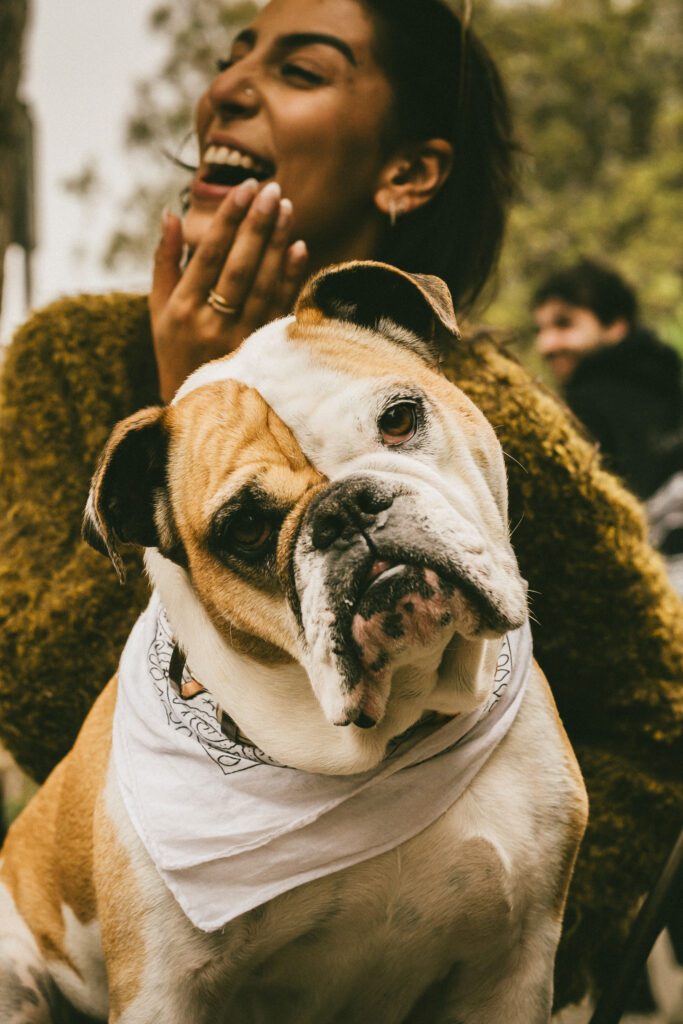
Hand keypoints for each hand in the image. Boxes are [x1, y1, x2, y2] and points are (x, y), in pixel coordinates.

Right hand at [149, 179, 308, 402]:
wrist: (200, 407)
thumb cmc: (176, 350)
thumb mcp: (159, 310)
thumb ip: (164, 262)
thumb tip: (171, 214)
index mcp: (182, 310)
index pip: (208, 256)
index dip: (227, 220)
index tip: (244, 189)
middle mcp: (210, 325)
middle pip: (238, 267)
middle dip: (256, 226)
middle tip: (272, 191)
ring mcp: (240, 340)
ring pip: (262, 285)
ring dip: (277, 245)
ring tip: (286, 209)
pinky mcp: (264, 351)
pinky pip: (280, 307)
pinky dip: (291, 277)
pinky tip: (299, 248)